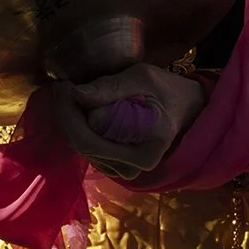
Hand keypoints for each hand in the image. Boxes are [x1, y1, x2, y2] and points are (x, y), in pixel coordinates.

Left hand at [51, 63, 205, 177]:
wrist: (187, 107)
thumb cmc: (168, 90)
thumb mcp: (144, 78)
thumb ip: (111, 87)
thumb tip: (76, 93)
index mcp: (144, 151)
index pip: (91, 138)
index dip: (72, 111)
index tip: (65, 84)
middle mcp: (132, 168)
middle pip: (83, 145)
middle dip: (67, 114)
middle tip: (62, 87)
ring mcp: (123, 170)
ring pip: (82, 148)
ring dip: (71, 120)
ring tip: (70, 93)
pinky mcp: (115, 165)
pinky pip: (88, 147)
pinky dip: (80, 127)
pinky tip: (80, 108)